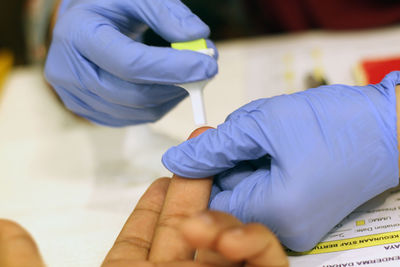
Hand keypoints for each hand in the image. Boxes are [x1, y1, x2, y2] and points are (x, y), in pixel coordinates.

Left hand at [0, 128, 287, 266]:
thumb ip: (23, 263)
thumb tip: (6, 226)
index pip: (146, 240)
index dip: (157, 205)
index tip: (167, 175)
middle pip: (194, 233)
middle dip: (198, 191)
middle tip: (202, 154)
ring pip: (234, 246)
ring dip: (229, 214)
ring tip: (214, 184)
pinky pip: (267, 264)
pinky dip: (257, 244)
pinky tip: (233, 229)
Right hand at [44, 0, 217, 125]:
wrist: (81, 26)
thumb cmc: (109, 8)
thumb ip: (167, 13)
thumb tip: (198, 37)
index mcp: (78, 35)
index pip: (131, 63)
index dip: (173, 68)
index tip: (209, 65)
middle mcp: (69, 71)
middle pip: (133, 93)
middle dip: (178, 85)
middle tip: (206, 71)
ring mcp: (76, 96)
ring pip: (136, 111)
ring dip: (172, 97)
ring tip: (189, 76)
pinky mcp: (88, 111)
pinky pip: (132, 119)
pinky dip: (158, 106)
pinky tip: (169, 87)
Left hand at [162, 71, 399, 251]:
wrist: (390, 126)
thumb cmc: (337, 122)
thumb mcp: (264, 124)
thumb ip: (216, 145)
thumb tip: (178, 160)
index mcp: (275, 212)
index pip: (212, 202)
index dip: (205, 168)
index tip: (210, 141)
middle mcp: (285, 228)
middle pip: (229, 195)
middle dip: (231, 157)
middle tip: (248, 128)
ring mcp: (295, 222)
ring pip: (247, 187)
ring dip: (248, 155)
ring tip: (268, 131)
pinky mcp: (302, 209)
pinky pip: (266, 188)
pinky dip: (263, 162)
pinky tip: (277, 141)